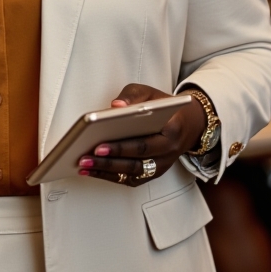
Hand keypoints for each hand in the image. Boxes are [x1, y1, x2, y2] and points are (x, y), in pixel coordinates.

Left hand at [76, 83, 207, 187]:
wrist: (186, 123)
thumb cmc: (163, 106)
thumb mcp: (149, 93)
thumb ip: (132, 96)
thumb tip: (115, 106)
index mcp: (171, 131)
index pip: (143, 143)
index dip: (121, 147)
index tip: (99, 144)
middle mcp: (168, 153)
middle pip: (136, 162)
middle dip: (108, 161)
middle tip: (86, 157)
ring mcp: (161, 166)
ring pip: (132, 173)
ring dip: (106, 171)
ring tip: (83, 165)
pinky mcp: (152, 173)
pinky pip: (131, 179)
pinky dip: (110, 176)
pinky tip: (91, 170)